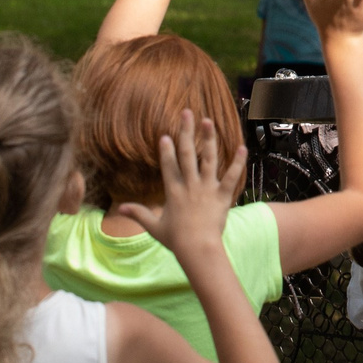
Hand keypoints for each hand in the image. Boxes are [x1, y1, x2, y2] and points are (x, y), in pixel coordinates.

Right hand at [119, 108, 246, 257]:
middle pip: (187, 153)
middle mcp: (190, 185)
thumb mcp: (153, 227)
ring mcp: (207, 188)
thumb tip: (120, 209)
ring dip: (208, 139)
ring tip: (208, 121)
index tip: (165, 135)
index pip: (169, 166)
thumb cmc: (176, 240)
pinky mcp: (223, 195)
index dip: (167, 150)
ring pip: (208, 159)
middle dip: (185, 132)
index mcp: (173, 191)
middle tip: (186, 113)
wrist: (197, 248)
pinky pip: (231, 176)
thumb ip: (138, 214)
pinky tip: (242, 147)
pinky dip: (237, 162)